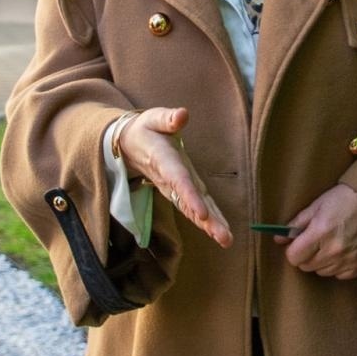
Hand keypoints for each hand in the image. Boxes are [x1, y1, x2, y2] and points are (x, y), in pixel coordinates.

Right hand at [118, 107, 232, 247]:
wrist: (130, 146)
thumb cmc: (146, 129)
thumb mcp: (154, 118)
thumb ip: (168, 118)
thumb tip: (182, 115)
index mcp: (165, 161)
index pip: (179, 181)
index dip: (190, 197)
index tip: (202, 214)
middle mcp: (170, 179)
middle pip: (189, 203)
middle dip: (206, 221)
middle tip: (224, 238)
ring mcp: (175, 188)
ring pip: (192, 210)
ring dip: (210, 226)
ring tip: (226, 240)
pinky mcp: (180, 191)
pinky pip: (193, 208)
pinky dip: (206, 221)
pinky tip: (220, 232)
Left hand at [279, 183, 356, 279]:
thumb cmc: (345, 199)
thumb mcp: (317, 205)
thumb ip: (297, 223)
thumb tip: (279, 238)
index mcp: (320, 233)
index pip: (294, 257)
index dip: (292, 250)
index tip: (297, 243)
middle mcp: (333, 251)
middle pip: (307, 267)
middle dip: (306, 255)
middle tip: (314, 242)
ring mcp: (349, 260)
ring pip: (322, 272)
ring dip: (321, 262)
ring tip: (329, 246)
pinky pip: (340, 275)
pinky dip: (338, 267)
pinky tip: (341, 253)